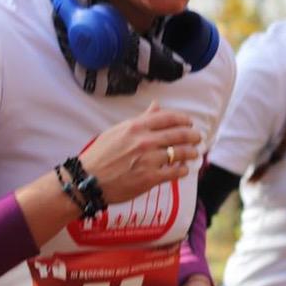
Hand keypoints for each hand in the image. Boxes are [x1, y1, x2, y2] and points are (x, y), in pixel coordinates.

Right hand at [78, 102, 201, 202]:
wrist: (88, 179)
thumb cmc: (100, 154)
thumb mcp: (118, 131)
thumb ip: (141, 119)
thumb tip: (156, 105)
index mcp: (137, 127)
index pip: (168, 118)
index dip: (183, 120)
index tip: (189, 123)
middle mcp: (145, 141)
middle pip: (179, 135)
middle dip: (192, 136)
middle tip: (198, 138)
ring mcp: (149, 160)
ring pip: (180, 153)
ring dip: (191, 153)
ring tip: (194, 154)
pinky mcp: (150, 178)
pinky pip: (174, 172)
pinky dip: (183, 170)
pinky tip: (184, 170)